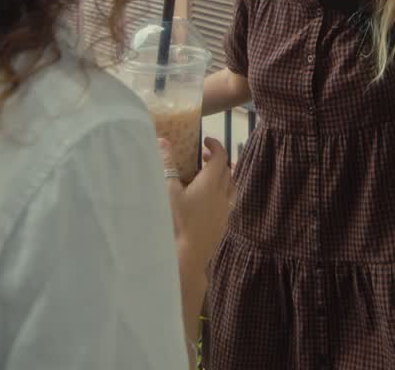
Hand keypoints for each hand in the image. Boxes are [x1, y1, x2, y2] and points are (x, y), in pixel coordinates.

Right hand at [159, 137, 234, 270]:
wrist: (188, 254)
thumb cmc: (177, 220)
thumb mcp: (168, 190)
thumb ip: (167, 164)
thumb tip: (163, 140)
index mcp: (211, 182)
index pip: (221, 157)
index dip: (216, 145)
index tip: (206, 140)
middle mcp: (223, 194)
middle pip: (227, 170)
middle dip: (217, 160)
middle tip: (203, 157)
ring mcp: (225, 210)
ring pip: (231, 187)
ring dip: (223, 177)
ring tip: (209, 177)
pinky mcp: (223, 224)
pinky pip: (229, 202)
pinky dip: (223, 193)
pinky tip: (210, 201)